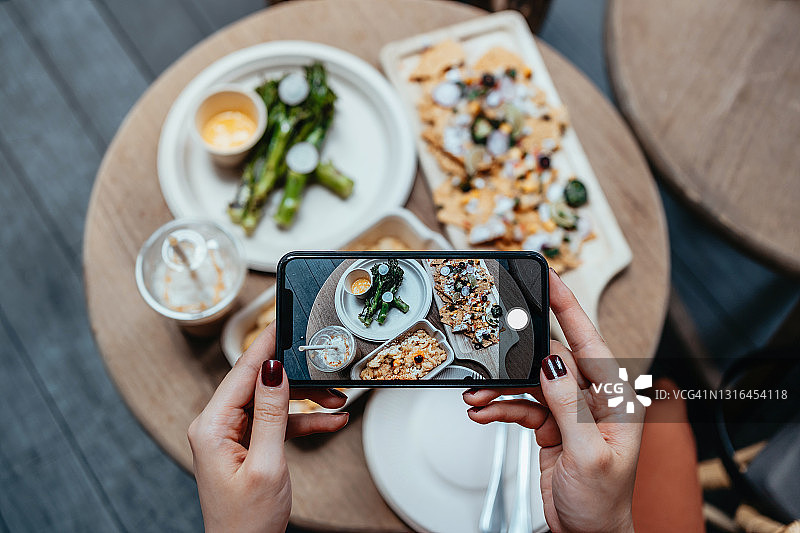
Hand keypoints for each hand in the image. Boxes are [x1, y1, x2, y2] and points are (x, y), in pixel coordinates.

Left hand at [188, 322, 349, 532]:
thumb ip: (272, 413)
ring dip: (305, 400)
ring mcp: (232, 435)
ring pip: (272, 401)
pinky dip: (303, 420)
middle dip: (297, 377)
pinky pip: (277, 421)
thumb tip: (272, 369)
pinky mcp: (247, 444)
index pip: (241, 371)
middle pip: (259, 382)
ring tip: (336, 400)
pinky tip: (330, 419)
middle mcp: (217, 426)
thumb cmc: (246, 522)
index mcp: (212, 426)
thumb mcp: (267, 464)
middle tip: (325, 369)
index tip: (283, 319)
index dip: (265, 344)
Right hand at [463, 269, 642, 532]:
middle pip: (550, 359)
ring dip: (501, 389)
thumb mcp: (588, 453)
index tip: (549, 280)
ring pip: (529, 383)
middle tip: (490, 357)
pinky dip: (500, 407)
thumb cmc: (602, 502)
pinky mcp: (550, 423)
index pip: (590, 342)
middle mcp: (592, 399)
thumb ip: (569, 404)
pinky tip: (484, 412)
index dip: (568, 307)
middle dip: (516, 361)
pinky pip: (520, 404)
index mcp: (615, 400)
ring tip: (478, 397)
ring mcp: (569, 410)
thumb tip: (553, 362)